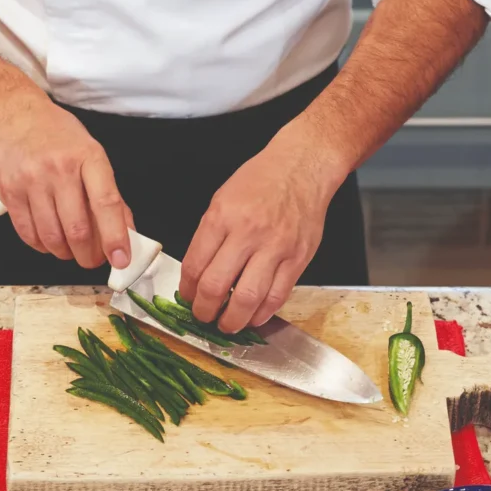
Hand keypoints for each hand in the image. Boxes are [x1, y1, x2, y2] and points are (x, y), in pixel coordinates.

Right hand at [0, 91, 133, 268]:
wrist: (14, 115)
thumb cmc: (57, 136)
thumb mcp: (91, 153)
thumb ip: (108, 193)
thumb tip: (124, 232)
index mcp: (88, 157)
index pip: (106, 204)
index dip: (115, 236)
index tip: (121, 259)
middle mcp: (59, 169)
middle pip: (77, 229)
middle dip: (87, 256)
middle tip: (91, 260)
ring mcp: (32, 181)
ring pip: (52, 237)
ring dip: (64, 253)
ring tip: (69, 249)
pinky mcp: (9, 191)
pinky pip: (28, 234)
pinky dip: (42, 246)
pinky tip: (48, 240)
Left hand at [180, 125, 347, 331]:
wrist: (302, 167)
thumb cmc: (261, 180)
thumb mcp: (223, 199)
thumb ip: (210, 236)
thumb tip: (198, 274)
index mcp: (222, 217)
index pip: (195, 266)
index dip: (187, 290)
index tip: (188, 297)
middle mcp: (248, 233)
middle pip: (217, 286)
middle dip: (204, 311)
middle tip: (203, 316)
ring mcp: (275, 248)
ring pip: (248, 298)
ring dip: (233, 320)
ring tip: (227, 324)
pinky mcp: (297, 259)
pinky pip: (277, 296)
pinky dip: (262, 313)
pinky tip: (254, 316)